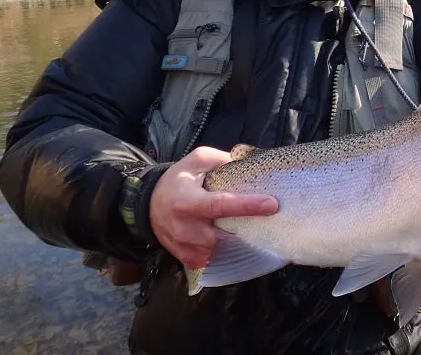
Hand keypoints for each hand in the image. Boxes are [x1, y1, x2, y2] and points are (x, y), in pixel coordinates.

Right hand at [149, 146, 278, 268]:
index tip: (272, 204)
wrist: (148, 206)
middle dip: (245, 228)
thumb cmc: (178, 181)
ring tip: (245, 227)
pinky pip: (215, 259)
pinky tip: (229, 238)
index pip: (220, 205)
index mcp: (187, 201)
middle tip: (264, 219)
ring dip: (236, 240)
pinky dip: (225, 250)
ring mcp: (185, 247)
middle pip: (224, 234)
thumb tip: (249, 164)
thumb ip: (221, 160)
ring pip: (222, 249)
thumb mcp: (196, 160)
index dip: (247, 205)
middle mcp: (185, 227)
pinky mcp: (188, 259)